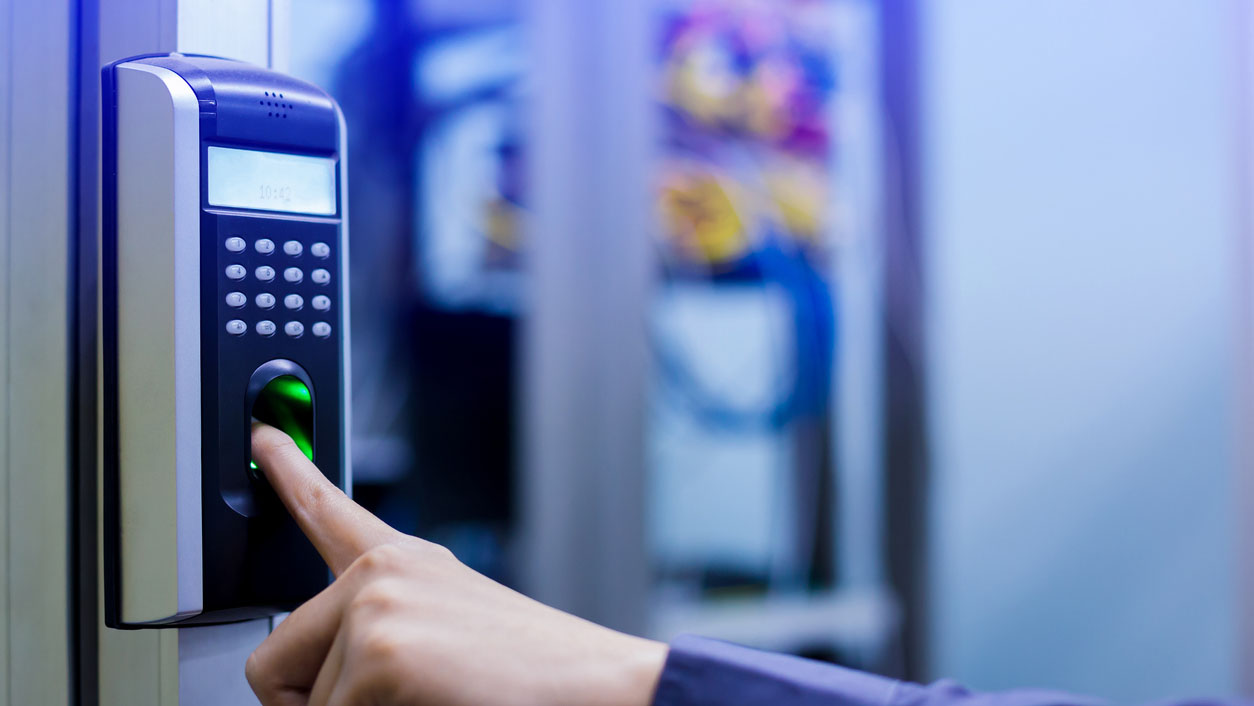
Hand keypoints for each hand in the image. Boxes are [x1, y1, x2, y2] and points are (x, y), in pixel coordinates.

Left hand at [245, 422, 667, 705]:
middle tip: (387, 704)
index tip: (262, 433)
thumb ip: (380, 630)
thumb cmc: (533, 679)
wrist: (602, 690)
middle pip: (273, 664)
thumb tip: (309, 676)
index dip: (288, 473)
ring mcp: (376, 610)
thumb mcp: (447, 636)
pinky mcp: (380, 656)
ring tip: (434, 703)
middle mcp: (380, 576)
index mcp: (402, 566)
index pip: (329, 512)